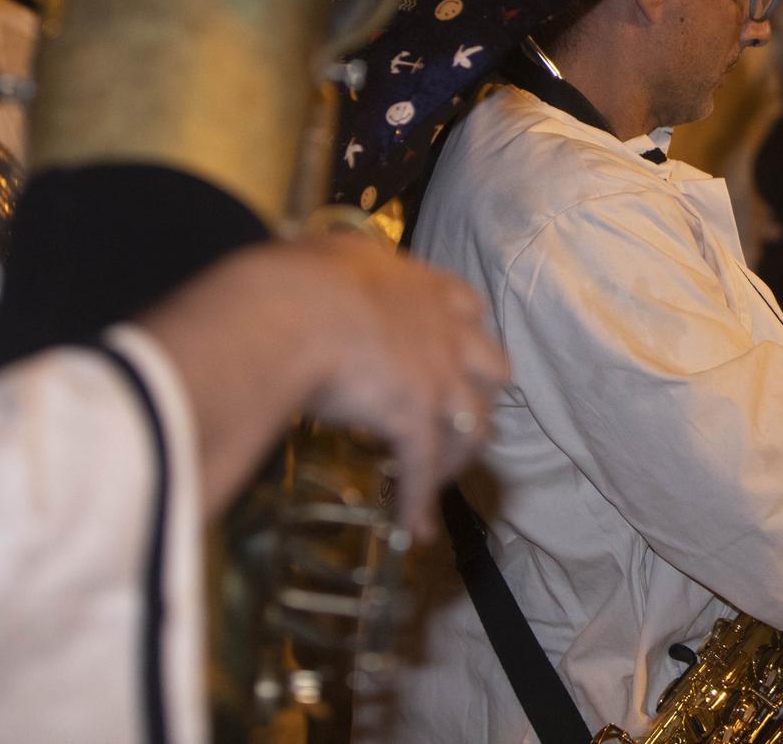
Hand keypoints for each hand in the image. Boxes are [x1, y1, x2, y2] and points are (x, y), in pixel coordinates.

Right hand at [144, 234, 504, 538]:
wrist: (289, 309)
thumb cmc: (293, 278)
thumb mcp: (325, 255)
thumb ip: (338, 264)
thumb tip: (317, 260)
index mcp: (422, 286)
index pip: (466, 306)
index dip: (463, 332)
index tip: (452, 351)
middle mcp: (444, 331)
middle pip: (493, 367)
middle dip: (480, 392)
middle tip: (454, 416)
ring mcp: (438, 377)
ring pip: (474, 425)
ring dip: (459, 455)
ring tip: (438, 479)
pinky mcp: (417, 420)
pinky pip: (425, 471)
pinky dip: (419, 503)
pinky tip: (411, 529)